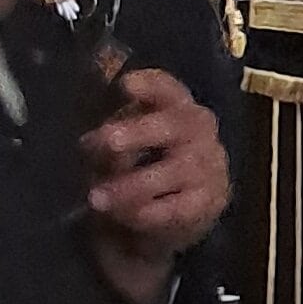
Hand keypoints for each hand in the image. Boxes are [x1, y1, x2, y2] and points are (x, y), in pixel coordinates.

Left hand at [79, 66, 228, 303]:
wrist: (170, 219)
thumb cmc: (141, 167)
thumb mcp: (121, 142)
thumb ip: (109, 121)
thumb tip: (93, 99)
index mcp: (178, 107)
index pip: (169, 88)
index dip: (150, 85)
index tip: (125, 84)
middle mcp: (199, 132)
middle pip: (173, 125)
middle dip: (137, 132)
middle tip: (104, 141)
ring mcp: (208, 167)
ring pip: (173, 171)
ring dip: (131, 185)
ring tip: (96, 197)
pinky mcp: (208, 203)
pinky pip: (175, 208)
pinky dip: (146, 213)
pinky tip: (122, 216)